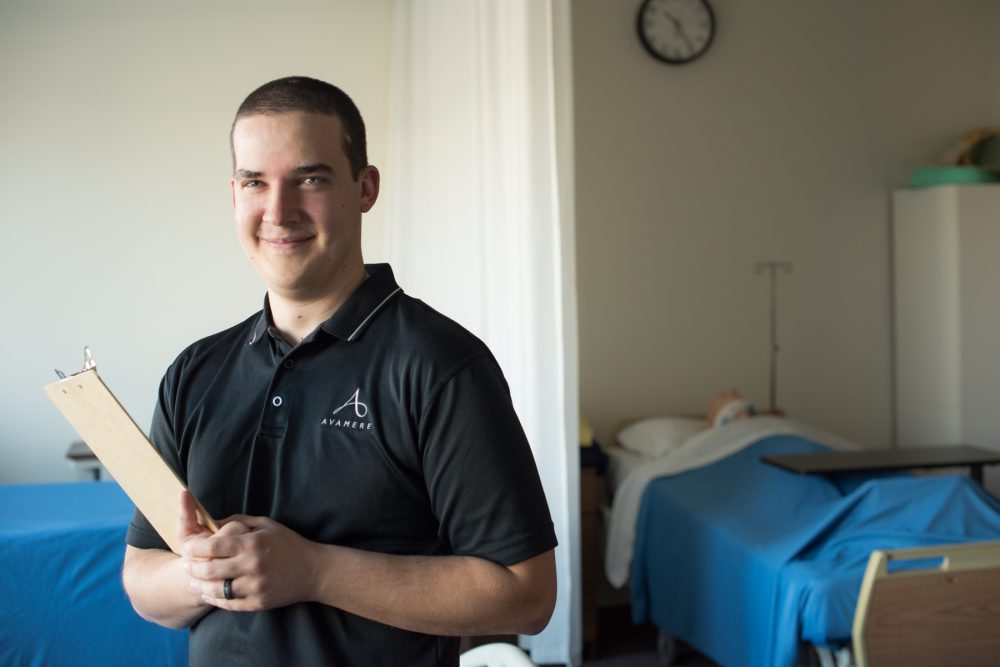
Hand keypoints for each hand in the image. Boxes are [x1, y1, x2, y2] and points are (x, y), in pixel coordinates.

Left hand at [181, 509, 320, 612]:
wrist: (314, 570)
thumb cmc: (288, 543)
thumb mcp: (265, 524)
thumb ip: (236, 522)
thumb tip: (210, 522)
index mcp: (252, 543)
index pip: (212, 546)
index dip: (194, 548)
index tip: (188, 547)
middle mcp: (252, 565)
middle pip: (208, 569)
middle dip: (191, 567)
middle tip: (185, 564)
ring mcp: (255, 586)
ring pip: (215, 590)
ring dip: (199, 585)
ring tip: (193, 580)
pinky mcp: (258, 603)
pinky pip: (228, 604)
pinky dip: (214, 599)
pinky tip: (209, 592)